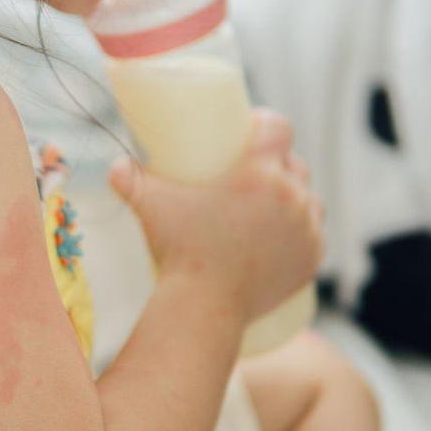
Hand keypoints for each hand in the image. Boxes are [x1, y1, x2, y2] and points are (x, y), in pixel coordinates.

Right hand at [107, 108, 324, 322]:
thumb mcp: (148, 206)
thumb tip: (113, 165)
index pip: (279, 127)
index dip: (267, 123)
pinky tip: (293, 232)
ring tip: (274, 204)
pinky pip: (316, 235)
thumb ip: (128, 179)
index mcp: (260, 172)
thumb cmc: (176, 251)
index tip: (252, 130)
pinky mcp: (311, 259)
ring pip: (310, 199)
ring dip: (296, 197)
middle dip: (280, 163)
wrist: (204, 306)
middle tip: (252, 175)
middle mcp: (291, 195)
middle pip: (296, 163)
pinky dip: (305, 232)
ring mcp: (305, 229)